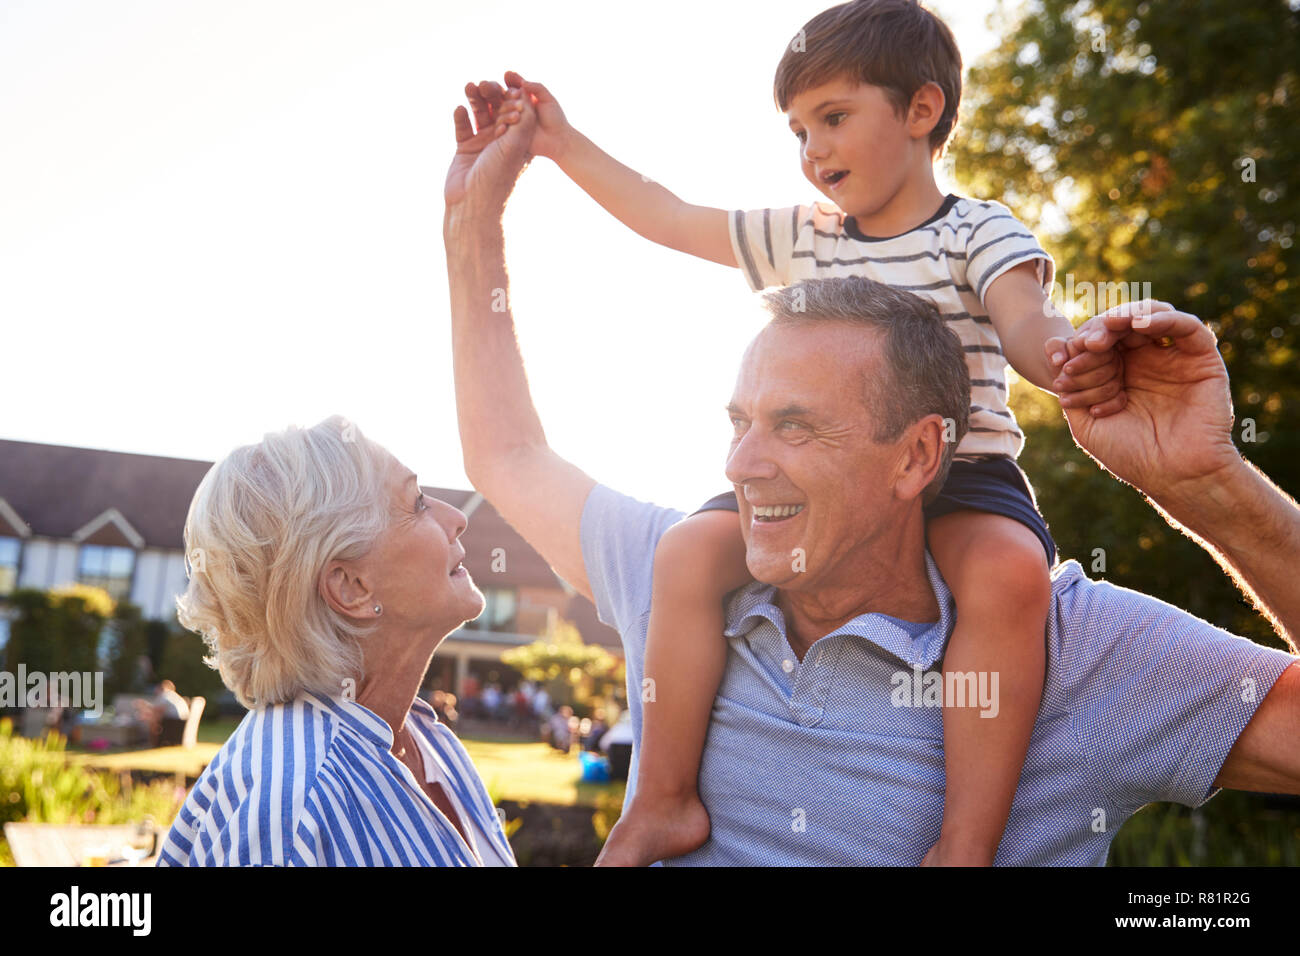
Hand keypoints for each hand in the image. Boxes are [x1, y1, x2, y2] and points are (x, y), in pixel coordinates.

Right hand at [444, 81, 535, 213]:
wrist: (472, 203)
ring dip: (475, 100)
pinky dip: (461, 117)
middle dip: (492, 95)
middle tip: (485, 83)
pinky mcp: (465, 148)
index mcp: (520, 141)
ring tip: (469, 86)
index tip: (512, 88)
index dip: (515, 98)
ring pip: (479, 114)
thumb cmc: (498, 176)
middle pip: (498, 110)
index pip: (519, 113)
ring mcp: (483, 144)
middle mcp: (503, 141)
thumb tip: (524, 95)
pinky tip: (460, 109)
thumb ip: (522, 120)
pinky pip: (463, 127)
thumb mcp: (515, 145)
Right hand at [503, 70, 574, 161]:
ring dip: (507, 108)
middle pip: (506, 98)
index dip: (511, 81)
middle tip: (517, 96)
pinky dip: (501, 123)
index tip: (507, 75)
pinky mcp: (511, 135)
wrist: (558, 140)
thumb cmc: (555, 119)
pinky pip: (500, 128)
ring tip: (518, 112)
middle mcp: (518, 110)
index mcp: (526, 100)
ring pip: (502, 111)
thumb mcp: (548, 99)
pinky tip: (508, 120)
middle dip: (509, 95)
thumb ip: (537, 88)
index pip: (514, 88)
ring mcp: (513, 122)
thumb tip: (522, 83)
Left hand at [1052, 300, 1239, 508]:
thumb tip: (1050, 343)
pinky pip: (1186, 326)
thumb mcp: (1085, 423)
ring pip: (1152, 317)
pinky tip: (1138, 326)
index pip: (1098, 342)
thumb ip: (1069, 383)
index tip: (1064, 363)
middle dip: (1099, 329)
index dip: (1080, 344)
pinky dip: (1161, 318)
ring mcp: (1175, 358)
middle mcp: (1148, 361)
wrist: (1174, 476)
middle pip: (1122, 325)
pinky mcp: (1202, 358)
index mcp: (1120, 373)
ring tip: (1107, 329)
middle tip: (1086, 344)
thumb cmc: (1130, 455)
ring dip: (1126, 317)